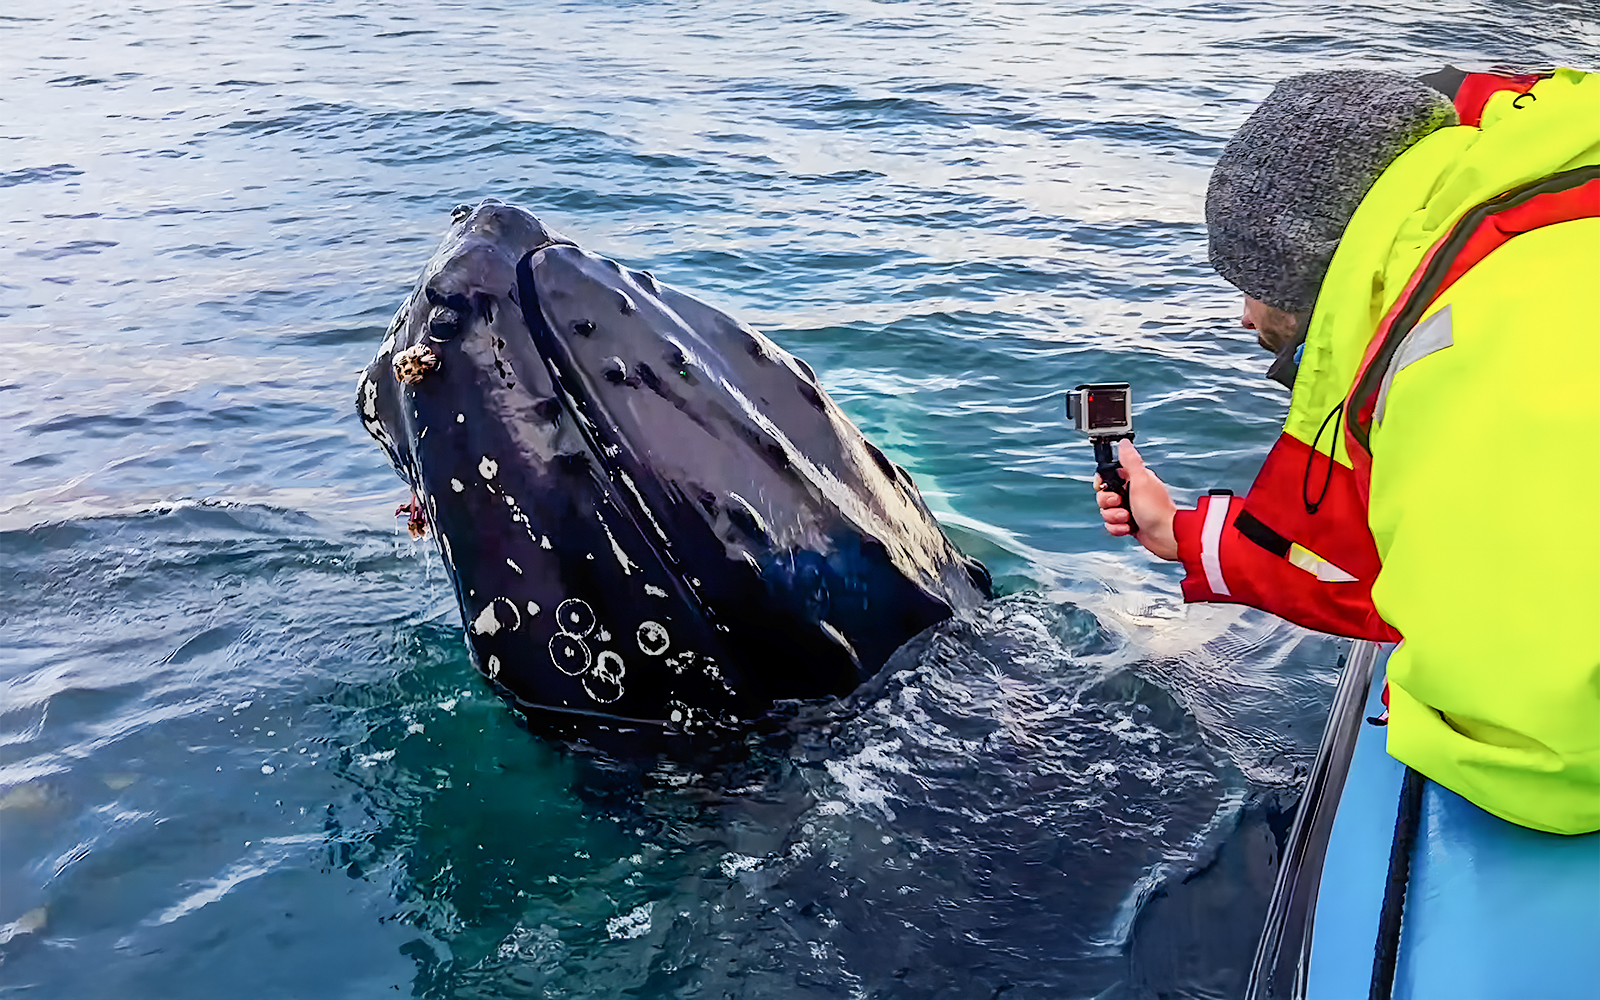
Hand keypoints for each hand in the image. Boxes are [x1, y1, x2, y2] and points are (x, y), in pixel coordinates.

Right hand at [1095, 439, 1177, 560]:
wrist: (1166, 536)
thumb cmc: (1157, 510)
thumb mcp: (1141, 481)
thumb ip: (1130, 461)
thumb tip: (1124, 443)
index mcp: (1134, 479)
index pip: (1108, 476)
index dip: (1102, 482)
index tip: (1105, 487)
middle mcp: (1130, 493)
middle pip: (1103, 495)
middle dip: (1109, 503)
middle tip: (1121, 503)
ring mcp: (1129, 509)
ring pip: (1106, 512)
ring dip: (1114, 517)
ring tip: (1128, 518)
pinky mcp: (1128, 524)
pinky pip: (1111, 525)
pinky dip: (1118, 528)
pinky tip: (1129, 528)